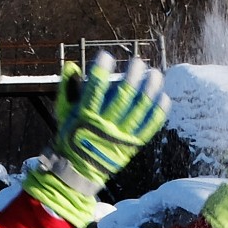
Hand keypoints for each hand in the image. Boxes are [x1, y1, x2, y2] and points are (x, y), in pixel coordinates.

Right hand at [22, 52, 170, 226]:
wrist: (77, 172)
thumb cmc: (70, 138)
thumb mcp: (64, 115)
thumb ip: (67, 90)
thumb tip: (72, 66)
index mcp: (85, 117)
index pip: (94, 90)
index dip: (100, 71)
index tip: (106, 55)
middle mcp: (104, 127)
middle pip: (122, 98)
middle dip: (132, 77)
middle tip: (138, 62)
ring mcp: (120, 138)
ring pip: (139, 111)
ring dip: (149, 90)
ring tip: (155, 74)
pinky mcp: (131, 147)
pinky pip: (148, 128)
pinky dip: (158, 113)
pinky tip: (164, 97)